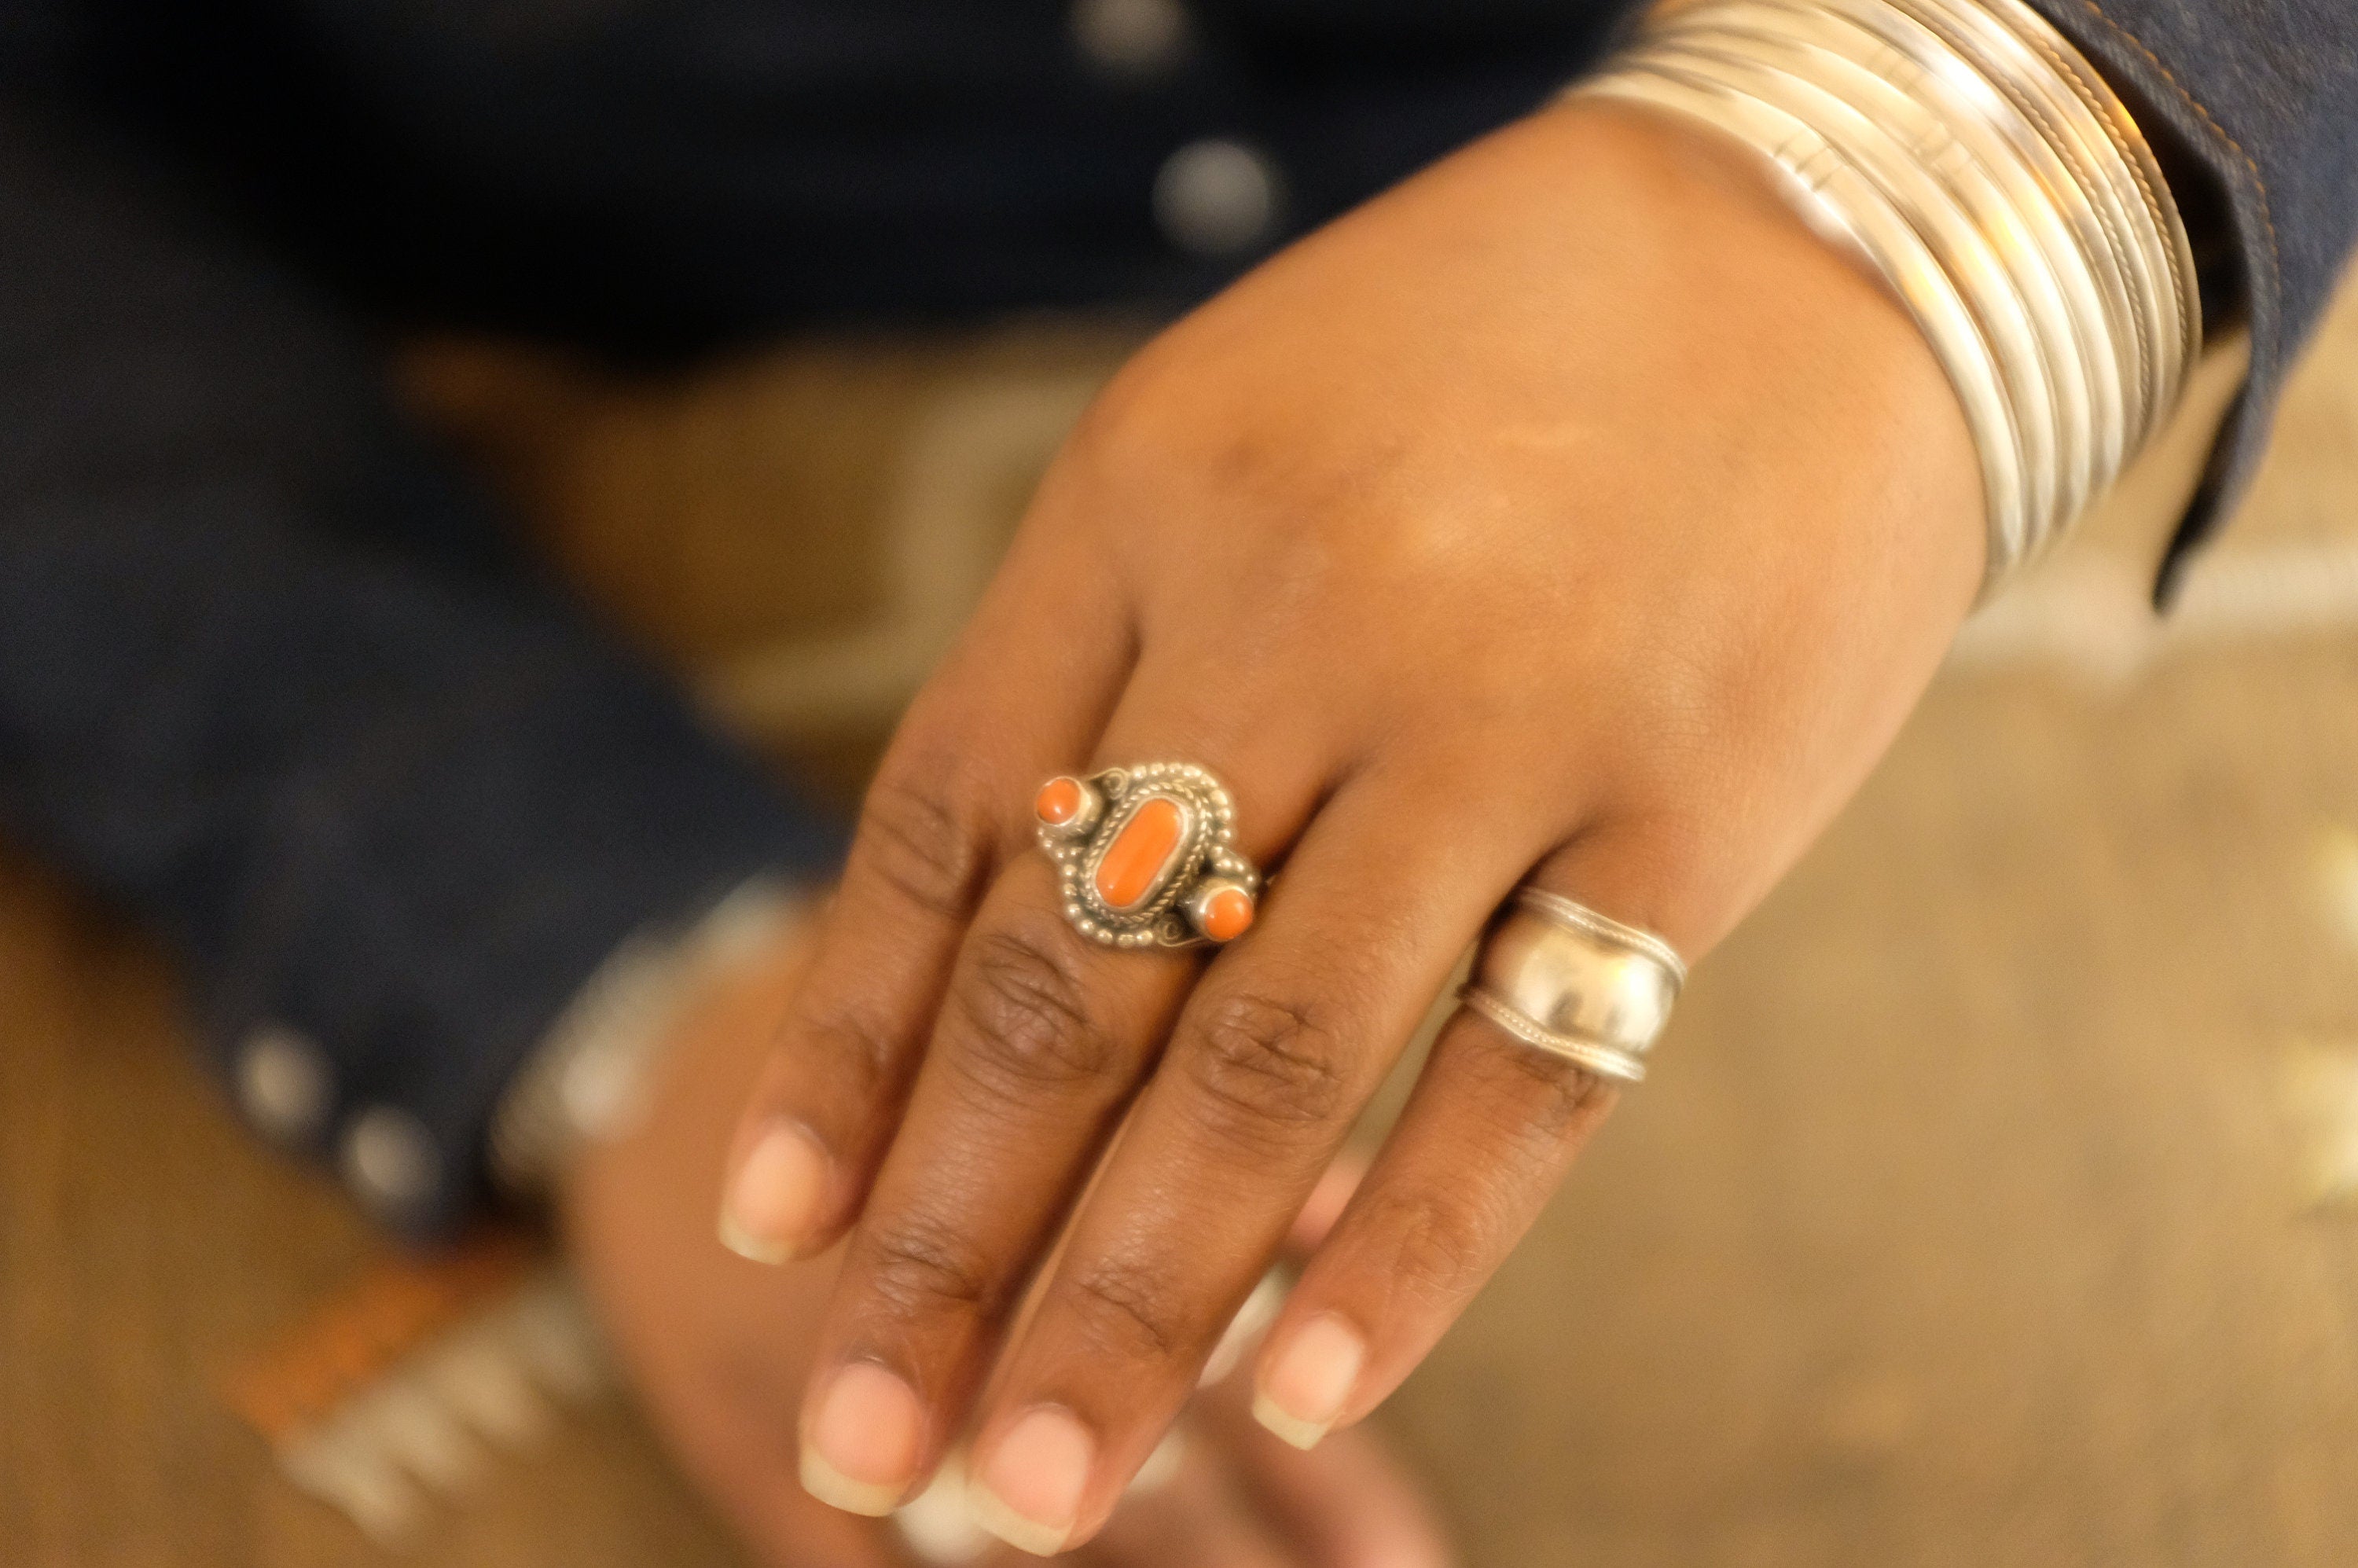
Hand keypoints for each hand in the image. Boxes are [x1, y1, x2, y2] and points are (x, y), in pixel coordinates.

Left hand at [719, 99, 1984, 1553]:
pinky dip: (1408, 1249)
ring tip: (1023, 1493)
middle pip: (1073, 989)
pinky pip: (1525, 1075)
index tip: (779, 1229)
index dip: (847, 1052)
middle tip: (864, 1442)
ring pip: (1270, 1068)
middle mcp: (1298, 619)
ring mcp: (1501, 719)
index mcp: (1144, 509)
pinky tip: (1296, 1386)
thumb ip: (1111, 674)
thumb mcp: (1228, 442)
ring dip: (1134, 1302)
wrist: (1810, 245)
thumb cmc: (1481, 359)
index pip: (940, 835)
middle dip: (952, 1241)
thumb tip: (997, 960)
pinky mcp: (1688, 808)